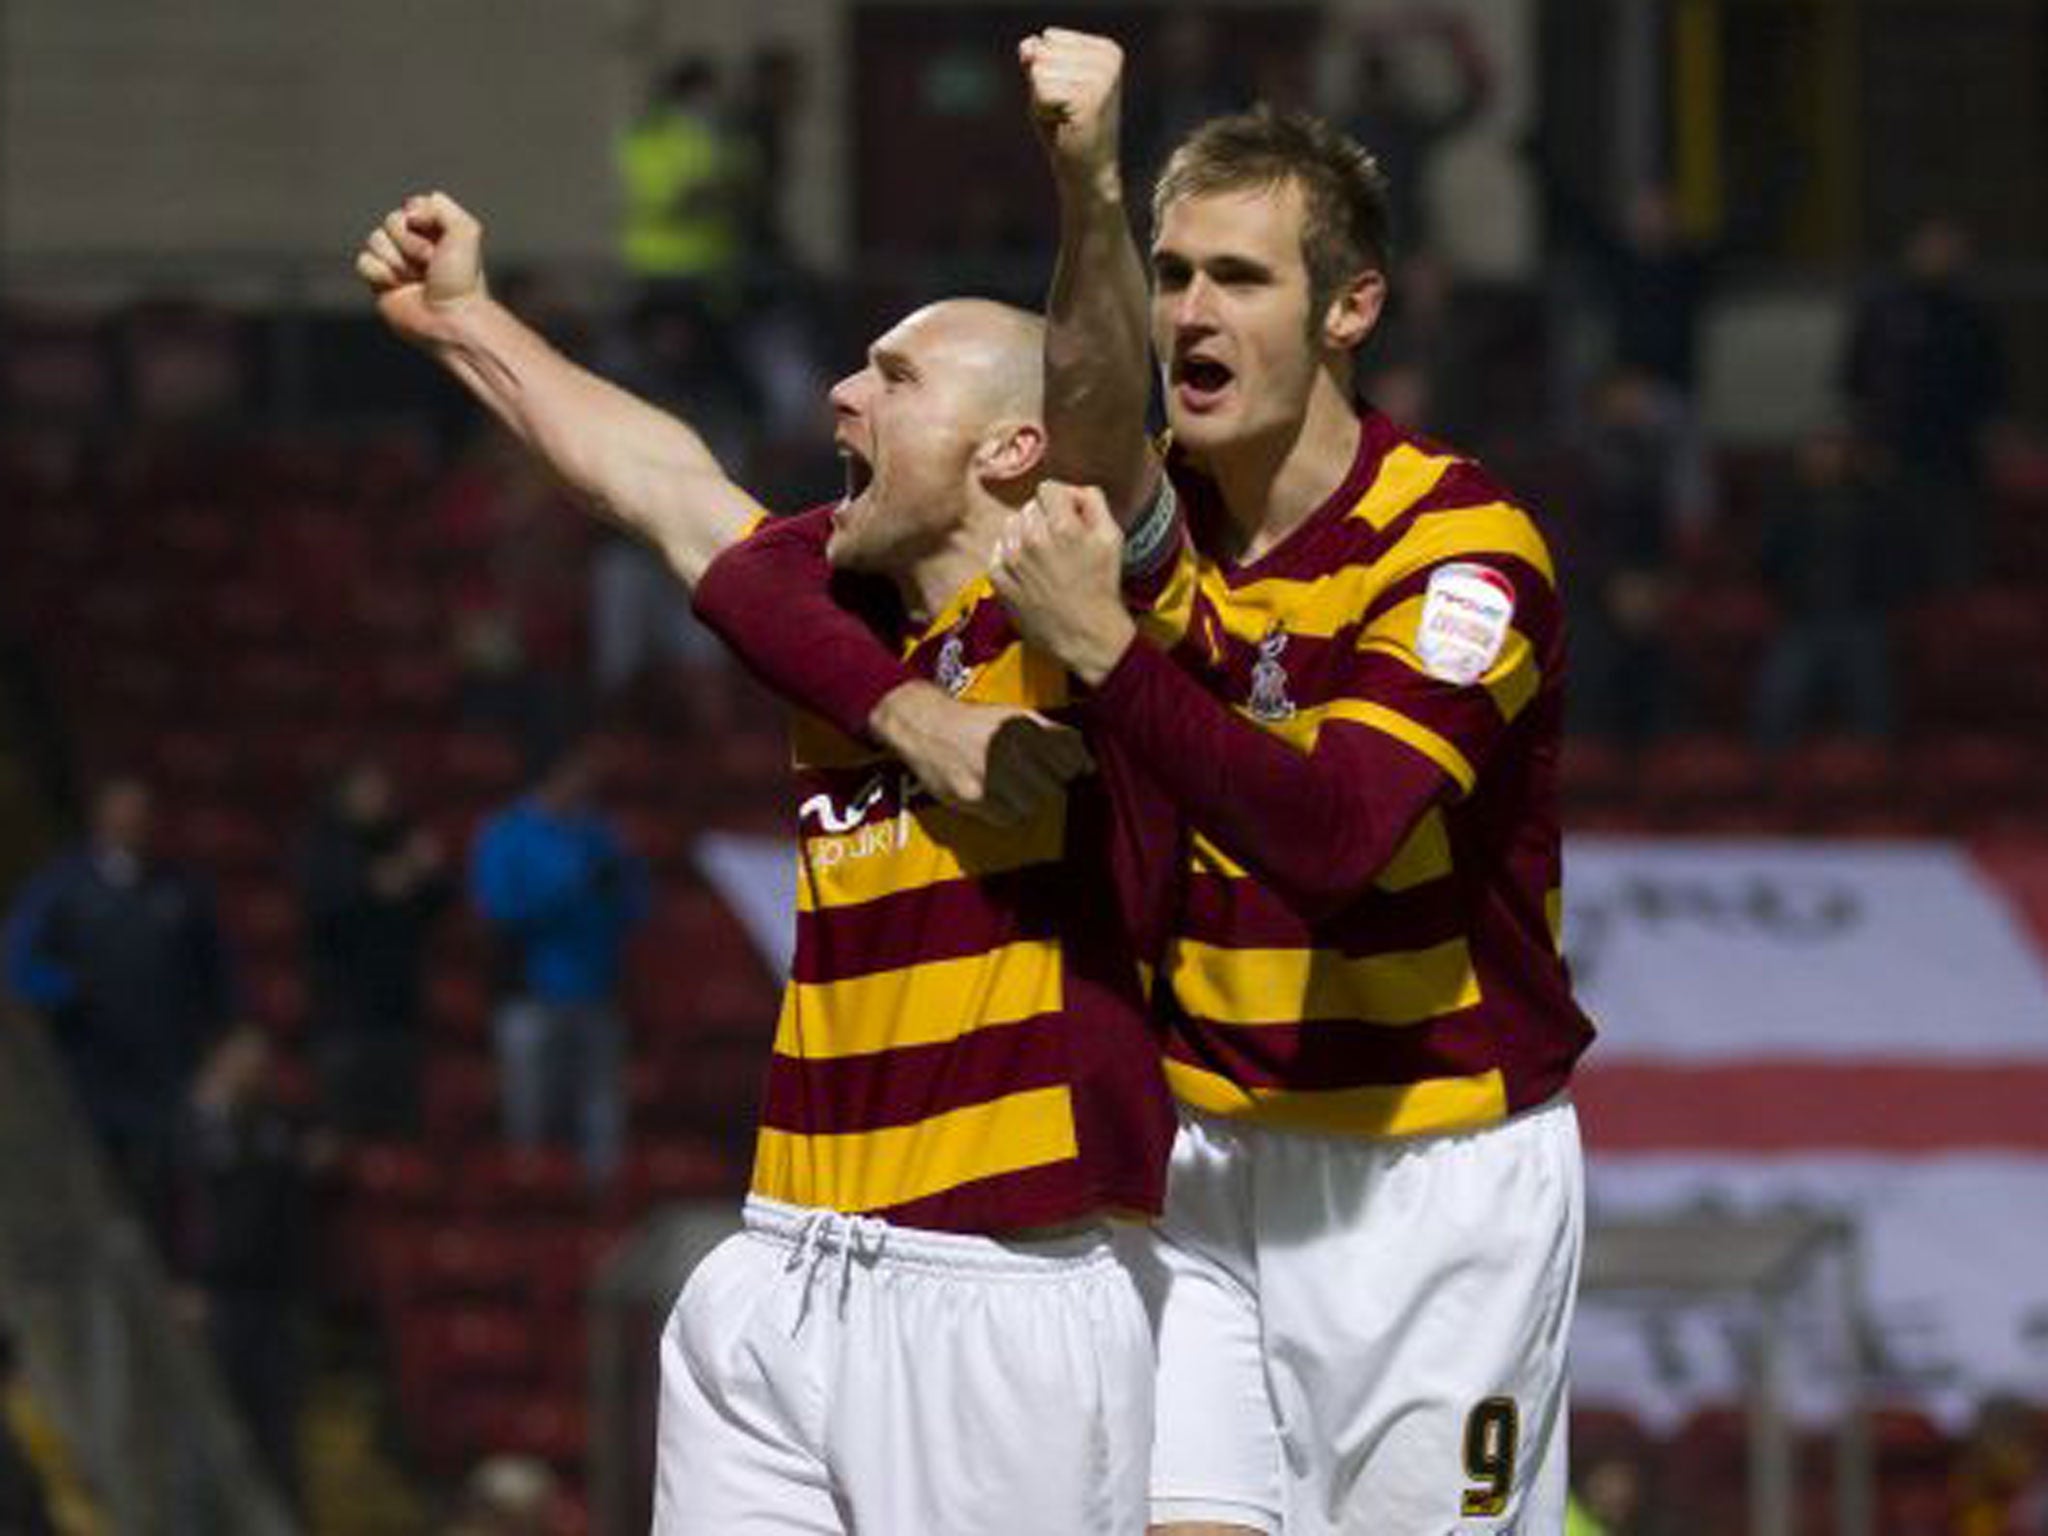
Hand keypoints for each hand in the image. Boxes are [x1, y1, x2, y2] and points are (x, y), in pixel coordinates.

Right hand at [354, 190, 488, 345]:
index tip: (436, 237)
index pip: (411, 206)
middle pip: (391, 220)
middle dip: (409, 241)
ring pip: (375, 239)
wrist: (448, 319)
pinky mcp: (380, 281)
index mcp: (436, 232)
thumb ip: (443, 207)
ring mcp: (397, 262)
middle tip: (429, 263)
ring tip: (415, 279)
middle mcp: (415, 245)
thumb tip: (411, 208)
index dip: (419, 218)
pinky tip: (397, 287)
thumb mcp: (465, 232)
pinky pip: (364, 261)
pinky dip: (379, 273)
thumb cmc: (461, 279)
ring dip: (397, 259)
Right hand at [871, 683, 1093, 826]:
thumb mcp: (1016, 716)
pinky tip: (994, 796)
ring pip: (1033, 806)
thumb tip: (1090, 767)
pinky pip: (1008, 819)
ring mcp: (989, 773)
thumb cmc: (975, 722)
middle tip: (1026, 777)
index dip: (1068, 769)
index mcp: (1024, 725)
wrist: (923, 724)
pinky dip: (1006, 812)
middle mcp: (1009, 748)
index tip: (1058, 769)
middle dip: (1045, 786)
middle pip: (1054, 788)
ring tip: (1008, 787)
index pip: (1071, 763)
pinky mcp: (971, 796)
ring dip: (1026, 801)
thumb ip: (1056, 737)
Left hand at [990, 482, 1134, 684]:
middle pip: (1029, 507)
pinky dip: (1011, 555)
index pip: (1048, 488)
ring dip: (1025, 534)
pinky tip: (1029, 570)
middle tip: (1059, 541)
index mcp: (1062, 527)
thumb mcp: (1112, 538)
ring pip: (1011, 525)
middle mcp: (1032, 540)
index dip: (1061, 501)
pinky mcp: (999, 580)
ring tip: (1043, 556)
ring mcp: (1012, 561)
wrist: (1085, 635)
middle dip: (1044, 518)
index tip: (1067, 517)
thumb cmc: (1102, 586)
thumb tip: (1073, 490)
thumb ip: (1094, 501)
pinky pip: (998, 550)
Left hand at [1018, 28, 1124, 196]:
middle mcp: (1109, 59)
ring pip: (1039, 71)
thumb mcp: (1047, 84)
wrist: (1087, 173)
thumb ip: (1036, 59)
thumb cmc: (1065, 129)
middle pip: (1043, 52)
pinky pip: (1041, 90)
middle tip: (1064, 111)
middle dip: (1042, 86)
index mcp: (1106, 50)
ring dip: (1041, 99)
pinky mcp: (1089, 98)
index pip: (1049, 38)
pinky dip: (1042, 111)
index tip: (1068, 98)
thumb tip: (1028, 46)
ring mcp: (1102, 78)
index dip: (1047, 72)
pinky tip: (1064, 124)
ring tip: (1065, 118)